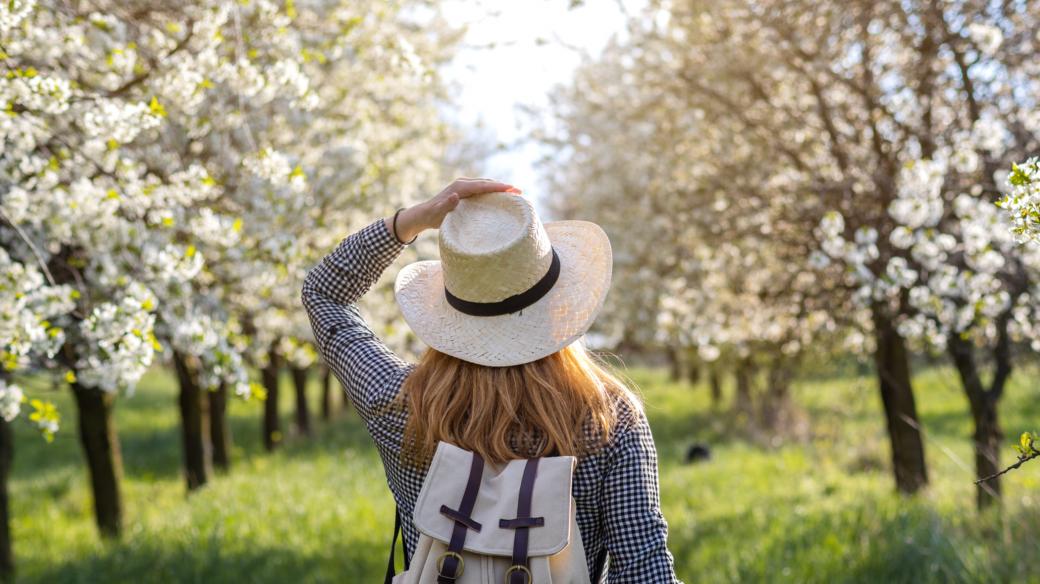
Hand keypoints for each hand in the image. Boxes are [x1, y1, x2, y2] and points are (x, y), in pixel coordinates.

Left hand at [386, 177, 521, 242]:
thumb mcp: (438, 213)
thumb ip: (446, 205)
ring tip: (515, 193)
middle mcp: (463, 183)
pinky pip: (482, 189)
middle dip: (503, 186)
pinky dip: (493, 191)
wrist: (424, 214)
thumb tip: (455, 196)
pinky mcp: (465, 191)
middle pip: (487, 183)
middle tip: (520, 191)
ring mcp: (464, 186)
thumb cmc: (432, 216)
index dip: (498, 186)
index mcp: (460, 187)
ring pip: (486, 185)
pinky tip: (501, 197)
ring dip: (499, 188)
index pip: (483, 185)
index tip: (512, 188)